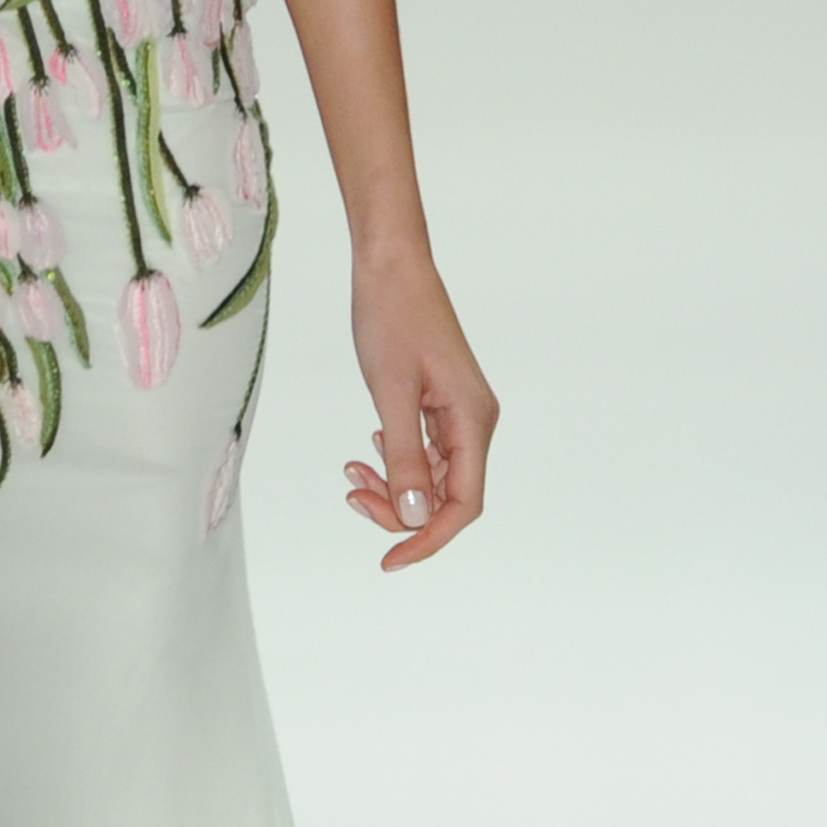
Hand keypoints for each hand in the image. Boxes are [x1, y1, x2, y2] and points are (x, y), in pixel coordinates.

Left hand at [342, 244, 495, 571]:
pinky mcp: (438, 404)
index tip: (387, 561)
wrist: (390, 266)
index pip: (462, 505)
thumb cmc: (391, 319)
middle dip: (399, 511)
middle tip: (352, 497)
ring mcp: (457, 414)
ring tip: (352, 475)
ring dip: (392, 487)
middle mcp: (473, 422)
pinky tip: (367, 452)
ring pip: (431, 477)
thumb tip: (411, 518)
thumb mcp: (390, 392)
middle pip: (446, 497)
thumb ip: (403, 457)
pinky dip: (394, 462)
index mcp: (473, 420)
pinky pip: (423, 453)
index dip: (427, 539)